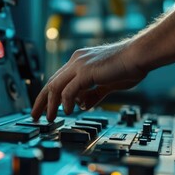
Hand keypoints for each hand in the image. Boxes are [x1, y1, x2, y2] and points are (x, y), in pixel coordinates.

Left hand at [31, 40, 146, 121]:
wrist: (139, 56)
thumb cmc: (127, 67)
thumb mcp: (106, 84)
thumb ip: (93, 94)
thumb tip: (82, 105)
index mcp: (80, 61)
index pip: (57, 80)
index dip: (49, 96)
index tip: (44, 108)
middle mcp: (76, 61)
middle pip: (51, 83)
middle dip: (42, 101)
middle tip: (36, 116)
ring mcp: (80, 65)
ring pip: (56, 87)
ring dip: (51, 105)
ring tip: (50, 117)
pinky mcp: (86, 72)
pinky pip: (69, 90)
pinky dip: (66, 102)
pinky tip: (69, 111)